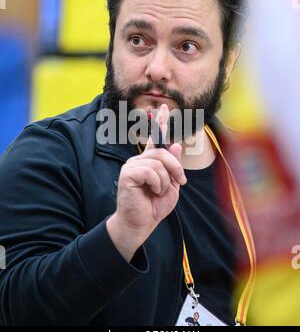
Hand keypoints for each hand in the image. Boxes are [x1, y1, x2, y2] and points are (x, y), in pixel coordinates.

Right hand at [106, 104, 186, 261]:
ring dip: (165, 181)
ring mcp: (132, 166)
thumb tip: (175, 144)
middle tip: (180, 182)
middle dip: (176, 168)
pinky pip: (151, 171)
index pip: (155, 138)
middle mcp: (139, 160)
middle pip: (162, 151)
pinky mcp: (128, 174)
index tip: (163, 107)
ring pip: (158, 162)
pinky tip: (151, 192)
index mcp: (149, 161)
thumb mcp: (171, 185)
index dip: (160, 122)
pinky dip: (157, 184)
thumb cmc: (154, 206)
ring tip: (158, 192)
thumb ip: (174, 166)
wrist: (141, 224)